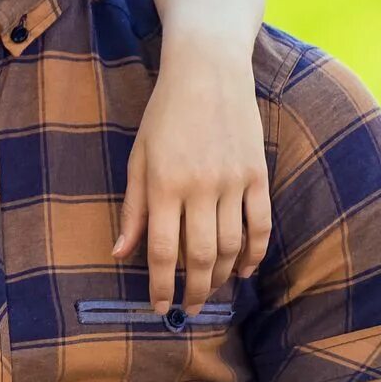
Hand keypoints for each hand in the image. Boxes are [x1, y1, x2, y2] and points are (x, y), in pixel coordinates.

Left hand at [114, 35, 269, 310]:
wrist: (208, 71)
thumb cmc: (165, 115)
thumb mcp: (138, 158)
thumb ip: (132, 208)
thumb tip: (120, 253)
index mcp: (163, 184)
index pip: (161, 249)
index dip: (160, 284)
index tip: (158, 307)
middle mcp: (199, 187)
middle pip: (200, 256)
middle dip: (194, 290)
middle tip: (189, 310)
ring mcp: (232, 181)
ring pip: (232, 246)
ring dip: (223, 276)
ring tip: (212, 290)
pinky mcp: (257, 174)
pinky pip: (260, 225)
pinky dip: (255, 252)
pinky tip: (246, 270)